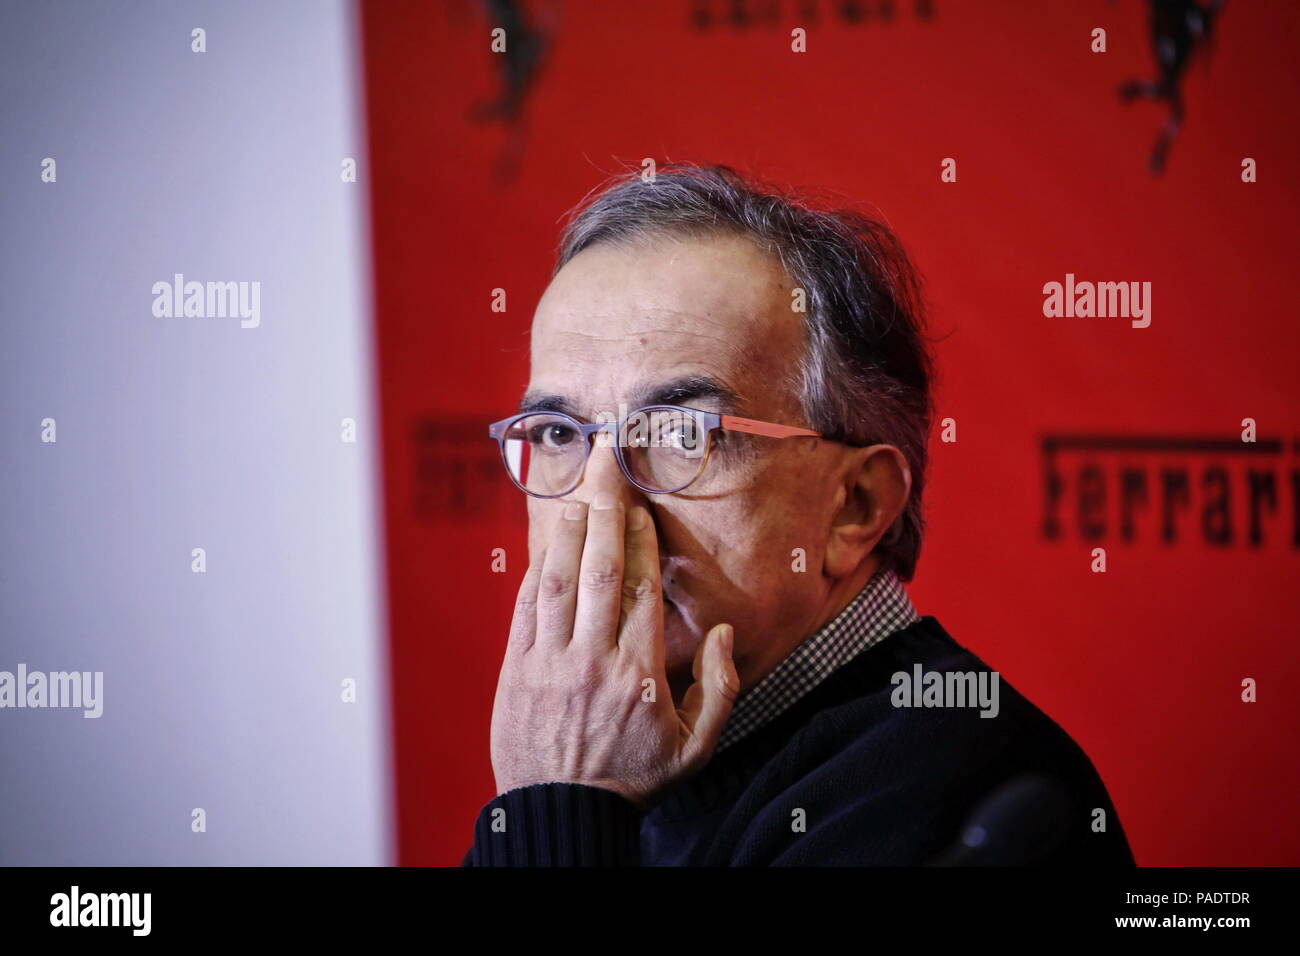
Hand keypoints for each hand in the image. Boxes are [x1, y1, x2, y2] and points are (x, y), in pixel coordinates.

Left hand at [489, 492, 739, 809]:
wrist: (564, 813)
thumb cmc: (633, 779)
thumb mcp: (696, 748)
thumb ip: (720, 689)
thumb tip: (726, 635)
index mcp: (640, 673)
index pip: (641, 589)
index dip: (640, 542)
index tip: (640, 509)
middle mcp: (593, 659)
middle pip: (601, 571)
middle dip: (605, 512)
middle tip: (604, 468)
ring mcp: (550, 663)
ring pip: (559, 583)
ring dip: (568, 535)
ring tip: (577, 497)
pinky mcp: (516, 672)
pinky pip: (525, 611)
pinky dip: (535, 575)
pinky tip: (547, 550)